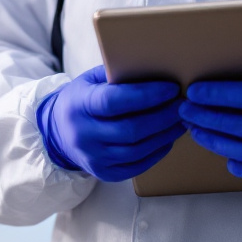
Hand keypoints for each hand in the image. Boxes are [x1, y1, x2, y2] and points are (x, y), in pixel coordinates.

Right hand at [36, 65, 185, 181]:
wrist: (58, 132)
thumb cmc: (82, 99)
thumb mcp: (91, 80)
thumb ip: (117, 75)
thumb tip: (157, 68)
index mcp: (79, 105)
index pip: (114, 101)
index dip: (146, 95)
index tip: (171, 88)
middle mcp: (83, 134)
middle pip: (130, 129)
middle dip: (163, 117)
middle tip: (183, 105)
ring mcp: (93, 157)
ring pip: (137, 150)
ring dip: (164, 135)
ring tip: (181, 120)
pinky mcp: (103, 173)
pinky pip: (136, 166)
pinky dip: (156, 152)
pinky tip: (168, 138)